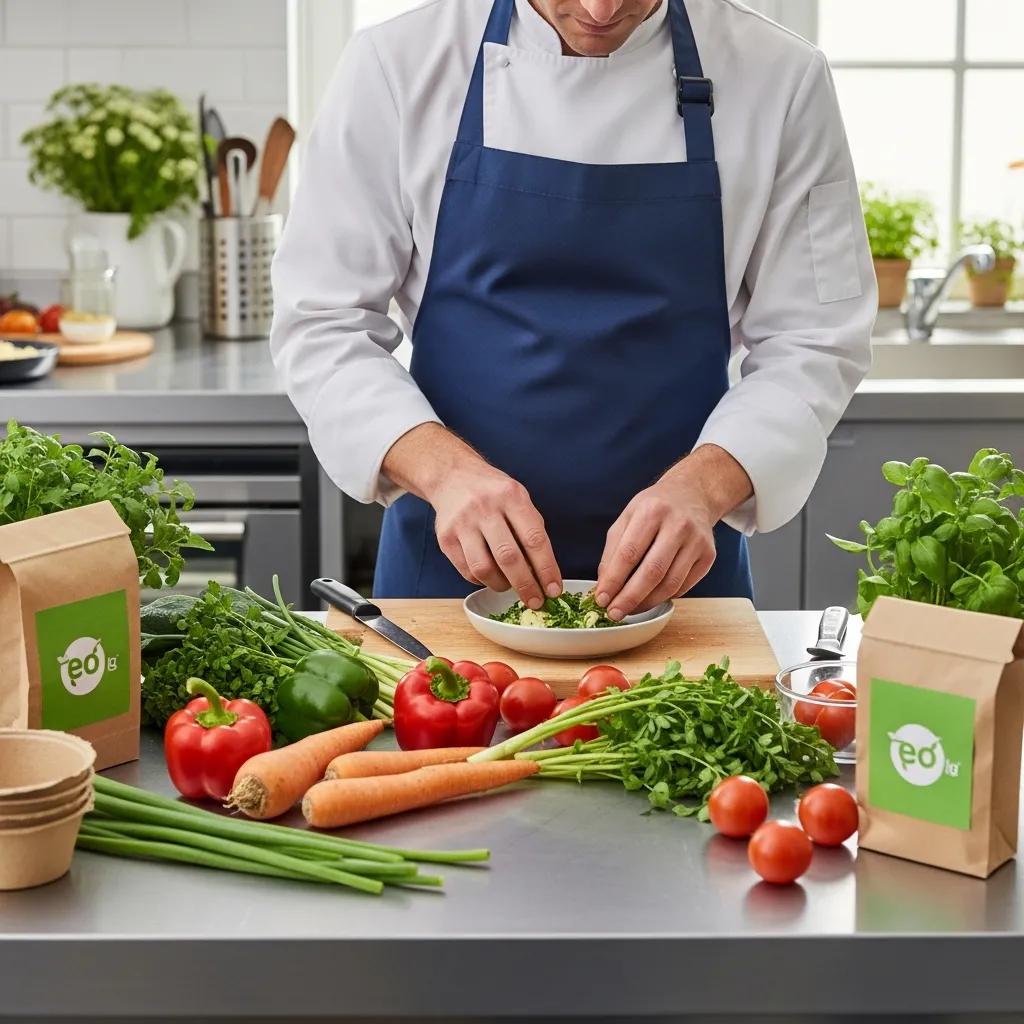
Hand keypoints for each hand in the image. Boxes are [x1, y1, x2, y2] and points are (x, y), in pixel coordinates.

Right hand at [382, 424, 561, 605]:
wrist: (452, 477)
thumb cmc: (493, 493)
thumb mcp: (519, 498)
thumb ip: (531, 530)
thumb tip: (543, 573)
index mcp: (511, 496)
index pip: (534, 539)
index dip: (546, 569)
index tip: (554, 590)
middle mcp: (485, 508)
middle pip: (509, 557)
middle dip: (526, 585)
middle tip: (536, 601)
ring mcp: (462, 523)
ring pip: (484, 568)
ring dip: (502, 585)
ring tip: (510, 586)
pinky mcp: (445, 538)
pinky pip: (467, 570)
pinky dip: (482, 580)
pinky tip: (491, 575)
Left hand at [595, 445, 752, 618]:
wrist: (693, 494)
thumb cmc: (654, 508)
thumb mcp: (627, 517)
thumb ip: (613, 550)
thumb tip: (605, 587)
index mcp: (652, 511)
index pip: (629, 553)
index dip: (614, 580)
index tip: (601, 599)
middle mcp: (678, 525)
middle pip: (652, 572)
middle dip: (630, 598)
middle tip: (614, 614)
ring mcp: (697, 541)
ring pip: (670, 584)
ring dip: (646, 602)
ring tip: (630, 609)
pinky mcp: (708, 556)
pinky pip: (683, 586)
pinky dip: (664, 596)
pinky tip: (650, 598)